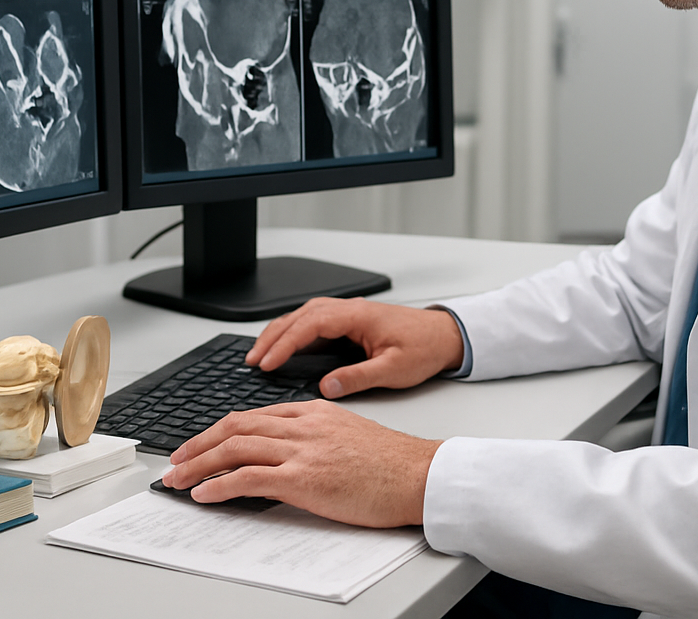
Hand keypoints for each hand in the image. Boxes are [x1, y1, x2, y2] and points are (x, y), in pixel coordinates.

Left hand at [162, 400, 439, 526]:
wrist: (419, 474)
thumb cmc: (392, 463)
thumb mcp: (347, 435)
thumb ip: (314, 437)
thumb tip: (286, 455)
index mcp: (312, 412)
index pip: (252, 415)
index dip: (218, 429)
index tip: (199, 444)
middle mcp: (302, 425)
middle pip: (235, 426)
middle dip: (197, 444)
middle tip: (174, 460)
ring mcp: (302, 450)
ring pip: (234, 448)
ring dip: (197, 465)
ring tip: (177, 480)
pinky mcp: (304, 478)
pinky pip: (249, 478)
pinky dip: (219, 485)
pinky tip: (204, 494)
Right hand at [246, 297, 464, 397]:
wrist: (446, 336)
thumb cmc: (425, 348)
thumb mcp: (394, 370)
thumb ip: (359, 377)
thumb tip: (326, 387)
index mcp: (357, 316)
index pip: (310, 325)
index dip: (284, 343)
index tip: (266, 362)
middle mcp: (349, 310)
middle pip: (299, 316)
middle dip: (271, 337)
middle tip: (251, 360)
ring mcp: (348, 314)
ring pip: (303, 317)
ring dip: (279, 333)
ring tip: (259, 355)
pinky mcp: (349, 322)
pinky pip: (313, 323)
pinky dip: (293, 333)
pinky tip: (283, 348)